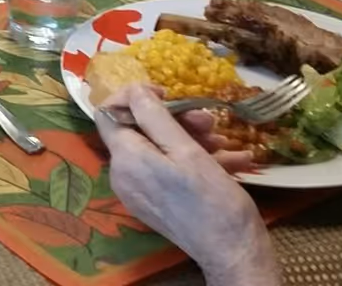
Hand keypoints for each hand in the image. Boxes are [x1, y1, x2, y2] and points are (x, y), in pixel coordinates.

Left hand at [93, 85, 279, 285]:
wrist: (233, 253)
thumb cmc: (211, 200)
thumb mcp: (185, 150)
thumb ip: (154, 116)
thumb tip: (134, 89)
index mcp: (125, 159)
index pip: (108, 113)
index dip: (133, 96)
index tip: (165, 93)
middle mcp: (124, 175)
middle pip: (140, 131)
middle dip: (175, 119)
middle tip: (208, 121)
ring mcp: (140, 191)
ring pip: (160, 149)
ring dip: (191, 139)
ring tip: (222, 140)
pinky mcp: (157, 203)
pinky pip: (169, 170)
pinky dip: (196, 160)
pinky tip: (230, 159)